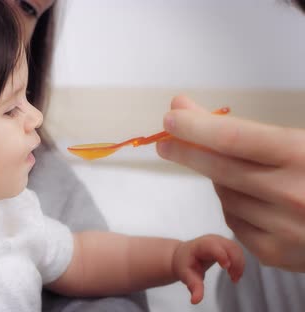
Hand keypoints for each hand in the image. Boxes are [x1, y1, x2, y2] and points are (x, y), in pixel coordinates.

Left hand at [157, 95, 304, 271]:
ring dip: (218, 178)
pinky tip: (249, 195)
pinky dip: (233, 204)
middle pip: (219, 168)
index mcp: (302, 155)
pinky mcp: (275, 253)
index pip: (232, 138)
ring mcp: (284, 228)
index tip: (170, 118)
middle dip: (186, 151)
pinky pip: (233, 220)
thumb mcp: (298, 140)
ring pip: (224, 194)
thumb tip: (185, 110)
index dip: (194, 127)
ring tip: (233, 167)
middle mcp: (293, 194)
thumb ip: (243, 127)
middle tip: (166, 141)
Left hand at [173, 234, 243, 303]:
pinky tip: (235, 274)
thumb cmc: (185, 264)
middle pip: (229, 247)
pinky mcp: (226, 244)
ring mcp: (220, 241)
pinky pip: (238, 251)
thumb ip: (193, 287)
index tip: (226, 267)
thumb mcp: (186, 276)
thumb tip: (195, 301)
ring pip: (236, 249)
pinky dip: (240, 263)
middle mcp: (212, 240)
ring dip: (239, 264)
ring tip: (234, 278)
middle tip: (233, 279)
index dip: (221, 254)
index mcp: (200, 246)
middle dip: (235, 263)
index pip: (212, 246)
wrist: (184, 255)